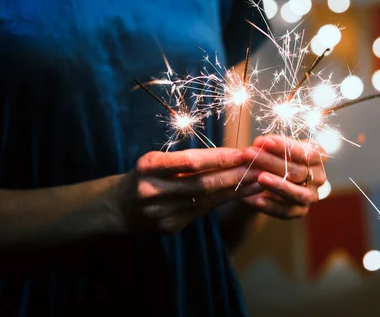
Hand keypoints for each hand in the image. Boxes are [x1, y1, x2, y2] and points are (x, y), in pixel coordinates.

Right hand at [108, 148, 263, 233]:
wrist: (120, 206)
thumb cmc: (147, 174)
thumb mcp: (158, 159)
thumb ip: (189, 160)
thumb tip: (233, 155)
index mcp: (148, 167)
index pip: (190, 162)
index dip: (219, 158)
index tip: (243, 152)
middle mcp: (152, 191)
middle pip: (202, 183)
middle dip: (234, 175)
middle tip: (259, 167)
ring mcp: (161, 213)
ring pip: (206, 200)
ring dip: (235, 190)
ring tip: (258, 181)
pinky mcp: (171, 227)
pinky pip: (203, 212)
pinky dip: (224, 201)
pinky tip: (243, 194)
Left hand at [240, 135, 327, 218]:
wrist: (267, 182)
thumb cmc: (274, 158)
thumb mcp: (274, 148)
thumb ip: (270, 146)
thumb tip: (260, 144)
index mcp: (318, 157)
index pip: (306, 152)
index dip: (286, 146)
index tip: (266, 141)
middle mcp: (319, 177)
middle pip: (298, 171)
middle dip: (272, 162)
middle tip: (250, 154)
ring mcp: (311, 196)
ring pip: (297, 192)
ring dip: (278, 185)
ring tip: (260, 178)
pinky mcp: (300, 211)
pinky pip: (287, 211)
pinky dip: (272, 206)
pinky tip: (258, 201)